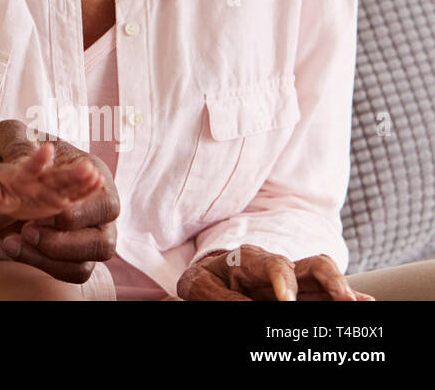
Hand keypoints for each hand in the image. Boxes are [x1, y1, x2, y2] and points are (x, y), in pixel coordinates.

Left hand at [0, 119, 119, 283]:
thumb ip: (17, 143)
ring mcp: (79, 235)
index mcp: (93, 174)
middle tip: (28, 230)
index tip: (44, 213)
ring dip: (48, 261)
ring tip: (12, 241)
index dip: (78, 214)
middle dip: (66, 244)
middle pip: (103, 244)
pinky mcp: (59, 252)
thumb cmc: (10, 148)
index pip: (106, 204)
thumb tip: (31, 156)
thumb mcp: (10, 136)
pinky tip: (2, 248)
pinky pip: (58, 273)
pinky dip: (33, 266)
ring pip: (81, 267)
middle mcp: (93, 209)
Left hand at [177, 247, 372, 300]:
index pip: (274, 263)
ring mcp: (295, 280)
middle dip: (331, 281)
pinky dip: (346, 297)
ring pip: (327, 278)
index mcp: (250, 259)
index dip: (284, 281)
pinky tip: (365, 303)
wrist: (207, 278)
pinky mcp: (303, 294)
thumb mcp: (199, 286)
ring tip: (360, 304)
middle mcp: (279, 266)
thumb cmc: (204, 280)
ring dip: (345, 291)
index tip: (288, 302)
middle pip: (314, 264)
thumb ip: (219, 295)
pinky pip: (327, 293)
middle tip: (342, 301)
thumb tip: (248, 307)